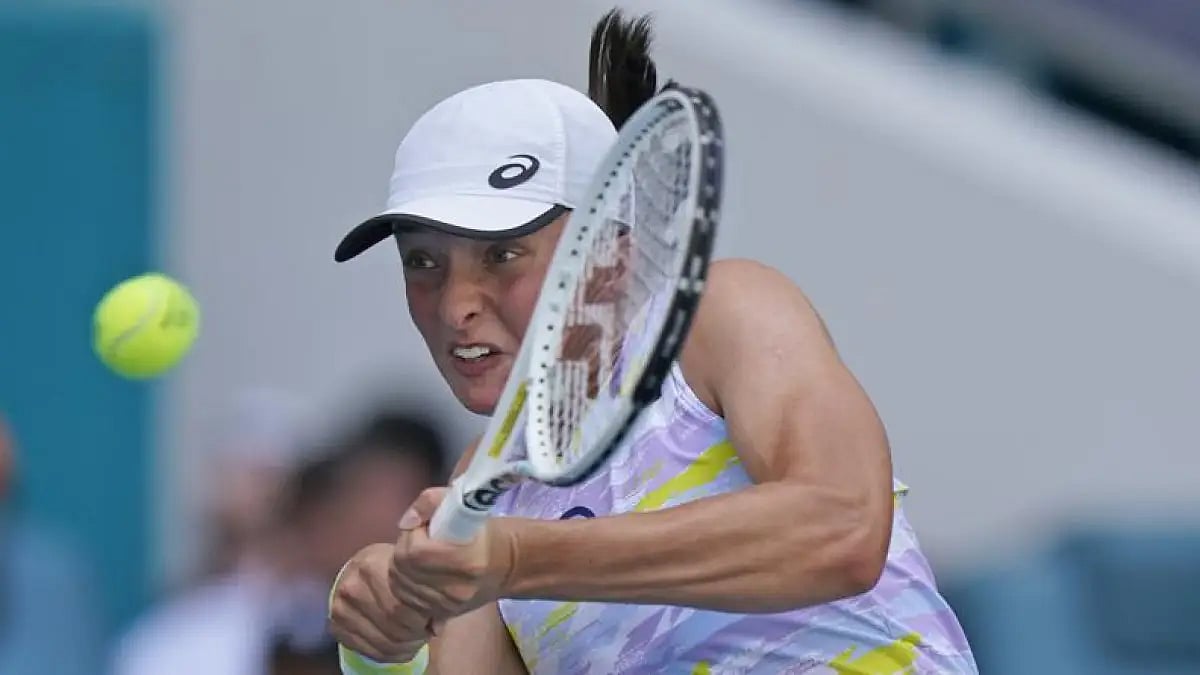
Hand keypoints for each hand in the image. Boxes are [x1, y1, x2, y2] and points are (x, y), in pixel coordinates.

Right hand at [327, 542, 431, 663]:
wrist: (364, 565)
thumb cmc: (394, 567)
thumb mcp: (411, 570)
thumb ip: (426, 593)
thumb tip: (436, 627)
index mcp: (371, 567)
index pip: (402, 607)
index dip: (423, 620)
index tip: (431, 620)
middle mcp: (352, 588)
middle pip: (392, 628)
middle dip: (414, 635)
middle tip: (425, 632)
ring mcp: (340, 609)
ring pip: (381, 643)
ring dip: (403, 648)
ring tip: (415, 640)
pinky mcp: (336, 626)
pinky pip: (367, 651)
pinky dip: (388, 655)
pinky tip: (400, 648)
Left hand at [389, 487, 515, 621]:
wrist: (508, 565)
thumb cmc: (485, 531)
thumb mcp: (464, 503)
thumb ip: (430, 501)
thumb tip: (406, 522)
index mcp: (466, 560)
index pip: (415, 552)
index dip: (412, 536)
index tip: (424, 527)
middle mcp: (457, 588)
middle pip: (403, 569)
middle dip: (404, 550)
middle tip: (419, 541)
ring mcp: (449, 605)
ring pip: (400, 586)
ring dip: (402, 569)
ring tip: (420, 557)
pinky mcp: (442, 614)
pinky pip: (407, 601)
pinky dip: (406, 586)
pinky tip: (418, 576)